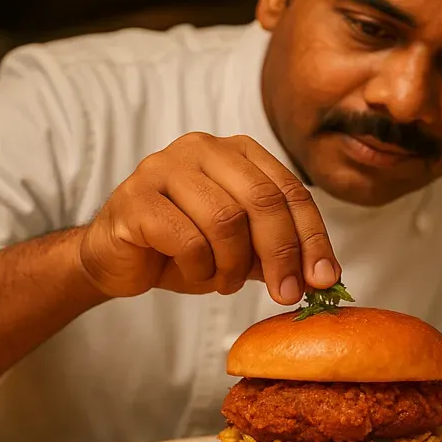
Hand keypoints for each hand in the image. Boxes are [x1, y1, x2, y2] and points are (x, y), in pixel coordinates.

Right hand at [77, 133, 339, 303]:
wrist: (115, 259)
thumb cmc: (182, 248)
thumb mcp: (242, 249)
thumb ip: (278, 252)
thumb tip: (324, 277)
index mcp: (236, 151)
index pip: (290, 190)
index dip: (313, 238)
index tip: (325, 280)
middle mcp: (202, 148)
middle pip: (262, 200)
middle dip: (282, 254)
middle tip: (286, 294)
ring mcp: (164, 167)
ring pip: (225, 220)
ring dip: (233, 265)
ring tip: (225, 281)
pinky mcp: (135, 198)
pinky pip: (186, 239)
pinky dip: (199, 267)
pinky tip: (194, 272)